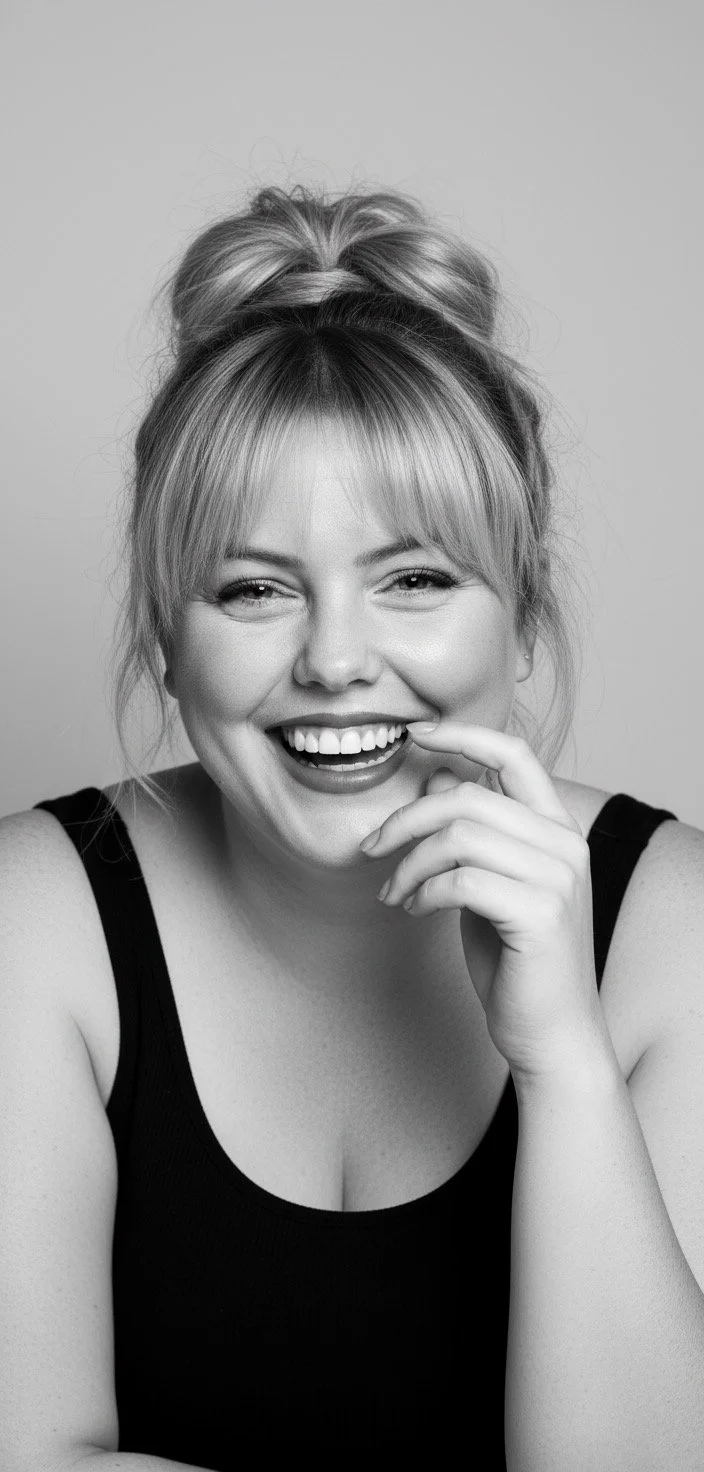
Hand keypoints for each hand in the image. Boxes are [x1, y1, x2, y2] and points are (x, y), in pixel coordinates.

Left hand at [360, 722, 615, 1086]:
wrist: (552, 1034)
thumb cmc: (518, 960)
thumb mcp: (489, 882)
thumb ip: (472, 831)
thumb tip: (435, 776)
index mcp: (557, 829)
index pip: (516, 755)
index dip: (463, 734)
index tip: (415, 733)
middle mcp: (566, 845)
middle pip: (468, 798)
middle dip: (406, 819)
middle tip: (373, 848)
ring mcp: (558, 879)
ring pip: (458, 838)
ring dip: (408, 863)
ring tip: (393, 892)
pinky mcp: (540, 915)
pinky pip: (460, 881)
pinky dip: (422, 892)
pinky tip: (413, 910)